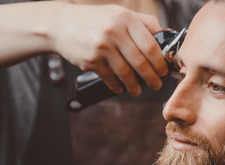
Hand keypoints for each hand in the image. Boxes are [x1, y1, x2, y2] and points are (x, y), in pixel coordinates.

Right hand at [51, 3, 167, 95]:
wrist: (60, 24)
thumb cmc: (94, 20)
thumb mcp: (119, 13)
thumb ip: (142, 23)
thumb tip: (164, 36)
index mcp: (126, 19)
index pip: (150, 45)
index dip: (160, 62)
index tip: (164, 71)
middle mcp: (115, 31)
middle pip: (141, 62)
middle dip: (152, 78)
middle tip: (156, 85)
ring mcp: (102, 46)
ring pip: (126, 73)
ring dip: (135, 86)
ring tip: (138, 91)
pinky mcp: (91, 60)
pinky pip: (109, 78)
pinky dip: (117, 86)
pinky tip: (120, 88)